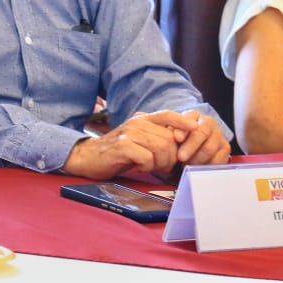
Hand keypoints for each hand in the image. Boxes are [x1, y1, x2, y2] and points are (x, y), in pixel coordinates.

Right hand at [62, 109, 227, 179]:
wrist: (87, 158)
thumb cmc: (117, 153)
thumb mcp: (138, 141)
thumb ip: (156, 137)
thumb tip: (181, 142)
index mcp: (142, 119)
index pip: (167, 115)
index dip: (182, 122)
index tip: (195, 130)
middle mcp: (136, 123)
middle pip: (169, 138)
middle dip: (171, 157)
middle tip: (163, 166)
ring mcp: (129, 133)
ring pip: (161, 148)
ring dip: (161, 163)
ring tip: (152, 167)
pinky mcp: (122, 146)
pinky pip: (147, 158)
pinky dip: (148, 167)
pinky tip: (140, 167)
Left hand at [163, 110, 230, 165]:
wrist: (186, 153)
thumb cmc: (175, 143)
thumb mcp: (168, 135)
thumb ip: (170, 132)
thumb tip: (175, 136)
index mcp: (193, 115)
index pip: (190, 119)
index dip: (183, 130)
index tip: (177, 139)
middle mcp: (208, 122)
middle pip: (202, 133)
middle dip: (190, 147)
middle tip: (180, 158)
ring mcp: (218, 135)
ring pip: (209, 148)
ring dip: (196, 159)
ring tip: (186, 165)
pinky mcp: (225, 148)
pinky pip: (218, 159)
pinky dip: (206, 166)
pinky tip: (197, 168)